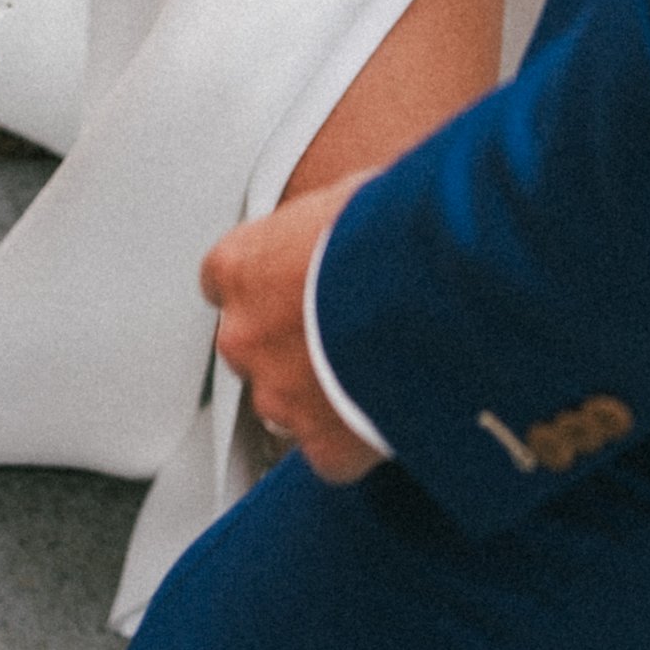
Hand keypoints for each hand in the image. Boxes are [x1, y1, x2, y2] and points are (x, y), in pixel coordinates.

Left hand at [200, 174, 382, 482]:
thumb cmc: (391, 231)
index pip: (224, 280)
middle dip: (289, 341)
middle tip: (342, 326)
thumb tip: (347, 221)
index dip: (265, 282)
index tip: (292, 283)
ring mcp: (277, 395)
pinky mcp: (320, 445)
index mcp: (241, 266)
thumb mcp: (348, 198)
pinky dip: (353, 440)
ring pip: (284, 402)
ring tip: (374, 368)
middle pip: (250, 344)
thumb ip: (323, 225)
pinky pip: (328, 451)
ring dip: (317, 392)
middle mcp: (244, 334)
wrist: (426, 291)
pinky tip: (389, 410)